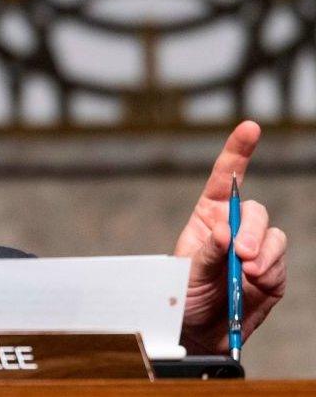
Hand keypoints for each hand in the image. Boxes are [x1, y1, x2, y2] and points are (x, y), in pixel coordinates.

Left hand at [174, 121, 286, 353]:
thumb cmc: (182, 300)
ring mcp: (255, 250)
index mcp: (207, 218)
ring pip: (272, 235)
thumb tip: (224, 233)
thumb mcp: (184, 274)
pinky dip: (270, 270)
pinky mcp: (271, 273)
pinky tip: (255, 282)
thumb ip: (205, 254)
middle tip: (241, 253)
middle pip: (253, 210)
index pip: (226, 179)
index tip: (250, 127)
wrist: (199, 334)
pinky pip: (278, 262)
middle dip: (251, 228)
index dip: (238, 151)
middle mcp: (233, 229)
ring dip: (262, 251)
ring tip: (246, 272)